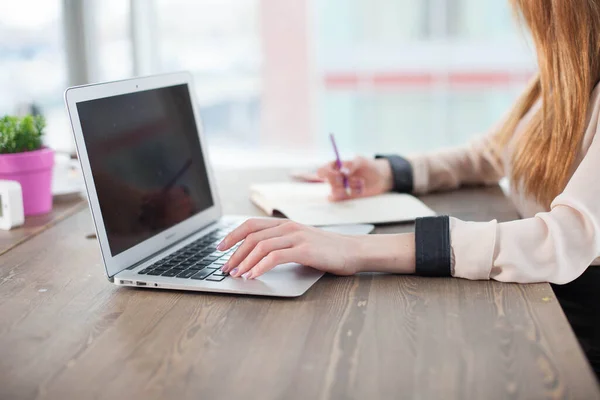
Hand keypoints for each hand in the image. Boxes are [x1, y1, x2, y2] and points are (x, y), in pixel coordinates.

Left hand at [217, 218, 415, 279]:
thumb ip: (281, 244)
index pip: (250, 225)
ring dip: (244, 262)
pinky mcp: (305, 250)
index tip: (219, 248)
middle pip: (251, 236)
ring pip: (260, 246)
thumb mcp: (301, 241)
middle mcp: (288, 227)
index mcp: (285, 224)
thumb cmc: (328, 250)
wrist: (354, 250)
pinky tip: (253, 276)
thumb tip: (255, 257)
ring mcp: (297, 237)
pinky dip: (260, 267)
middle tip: (225, 268)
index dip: (231, 235)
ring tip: (236, 275)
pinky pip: (275, 257)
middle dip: (234, 253)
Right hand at [317, 156, 392, 201]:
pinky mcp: (345, 197)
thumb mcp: (361, 161)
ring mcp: (339, 188)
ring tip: (361, 183)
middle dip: (343, 181)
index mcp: (335, 166)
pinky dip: (352, 195)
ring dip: (350, 187)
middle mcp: (335, 177)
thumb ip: (351, 164)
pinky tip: (360, 190)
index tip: (339, 174)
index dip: (327, 173)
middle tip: (355, 178)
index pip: (322, 171)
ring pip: (336, 192)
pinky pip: (341, 199)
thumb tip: (342, 171)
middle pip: (329, 182)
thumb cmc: (368, 166)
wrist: (379, 178)